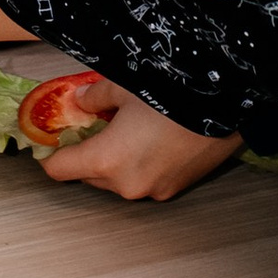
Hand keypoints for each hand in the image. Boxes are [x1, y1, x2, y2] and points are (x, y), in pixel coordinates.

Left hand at [39, 97, 239, 200]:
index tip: (50, 142)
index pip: (58, 170)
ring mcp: (153, 191)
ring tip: (130, 131)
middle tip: (95, 127)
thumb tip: (81, 100)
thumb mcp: (126, 86)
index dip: (49, 155)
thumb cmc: (174, 94)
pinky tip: (153, 140)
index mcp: (106, 160)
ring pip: (118, 180)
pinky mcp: (175, 189)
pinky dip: (141, 166)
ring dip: (116, 162)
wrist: (228, 105)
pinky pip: (145, 181)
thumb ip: (95, 96)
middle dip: (87, 154)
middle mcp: (126, 184)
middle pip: (88, 176)